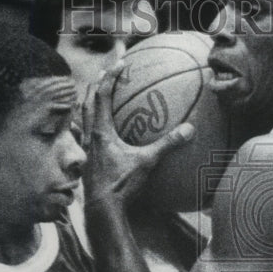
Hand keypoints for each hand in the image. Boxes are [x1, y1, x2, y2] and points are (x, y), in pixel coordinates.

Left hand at [81, 61, 193, 205]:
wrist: (102, 209)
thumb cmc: (122, 185)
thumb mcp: (147, 162)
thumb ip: (168, 144)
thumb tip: (189, 129)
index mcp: (101, 131)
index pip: (102, 95)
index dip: (110, 76)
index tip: (120, 62)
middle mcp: (90, 136)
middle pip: (88, 102)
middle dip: (96, 84)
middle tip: (106, 72)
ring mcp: (87, 150)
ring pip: (83, 119)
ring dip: (89, 104)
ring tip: (96, 96)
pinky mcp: (88, 162)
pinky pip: (85, 137)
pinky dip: (88, 128)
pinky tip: (91, 131)